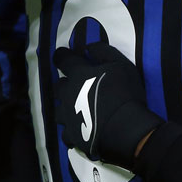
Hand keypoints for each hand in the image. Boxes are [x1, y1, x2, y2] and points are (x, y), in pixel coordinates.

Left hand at [53, 42, 163, 167]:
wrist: (124, 127)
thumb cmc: (124, 92)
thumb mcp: (120, 64)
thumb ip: (103, 52)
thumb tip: (88, 46)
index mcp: (78, 74)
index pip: (63, 60)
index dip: (62, 56)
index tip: (63, 55)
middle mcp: (67, 94)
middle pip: (58, 86)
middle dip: (65, 84)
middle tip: (76, 85)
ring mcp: (67, 116)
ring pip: (58, 110)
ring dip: (66, 107)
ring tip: (77, 109)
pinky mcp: (72, 135)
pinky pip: (66, 132)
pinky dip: (71, 130)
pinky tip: (79, 130)